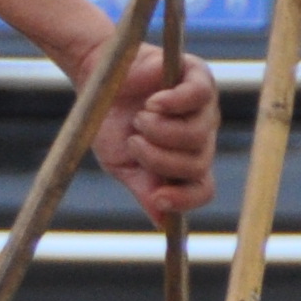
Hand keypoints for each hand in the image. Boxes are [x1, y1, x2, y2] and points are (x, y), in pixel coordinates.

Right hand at [76, 35, 218, 221]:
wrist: (96, 79)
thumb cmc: (110, 121)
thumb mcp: (122, 163)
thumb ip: (144, 188)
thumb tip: (163, 222)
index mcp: (184, 161)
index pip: (202, 189)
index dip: (184, 200)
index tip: (157, 199)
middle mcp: (201, 138)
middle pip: (198, 164)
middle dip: (160, 159)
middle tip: (134, 141)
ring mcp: (203, 108)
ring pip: (198, 134)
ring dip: (160, 130)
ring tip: (139, 117)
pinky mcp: (198, 77)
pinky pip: (198, 96)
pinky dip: (174, 103)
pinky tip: (154, 102)